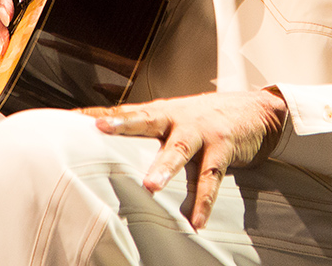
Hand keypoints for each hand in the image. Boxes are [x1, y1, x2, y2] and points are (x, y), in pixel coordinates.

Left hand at [80, 90, 287, 228]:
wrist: (257, 110)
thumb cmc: (208, 118)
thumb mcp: (176, 116)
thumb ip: (148, 127)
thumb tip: (109, 138)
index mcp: (163, 111)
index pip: (127, 110)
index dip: (102, 113)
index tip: (74, 117)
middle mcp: (178, 118)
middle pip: (147, 118)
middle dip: (124, 123)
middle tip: (101, 129)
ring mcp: (202, 131)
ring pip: (180, 149)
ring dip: (165, 167)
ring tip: (150, 186)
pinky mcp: (223, 147)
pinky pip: (211, 177)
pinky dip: (204, 201)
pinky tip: (197, 222)